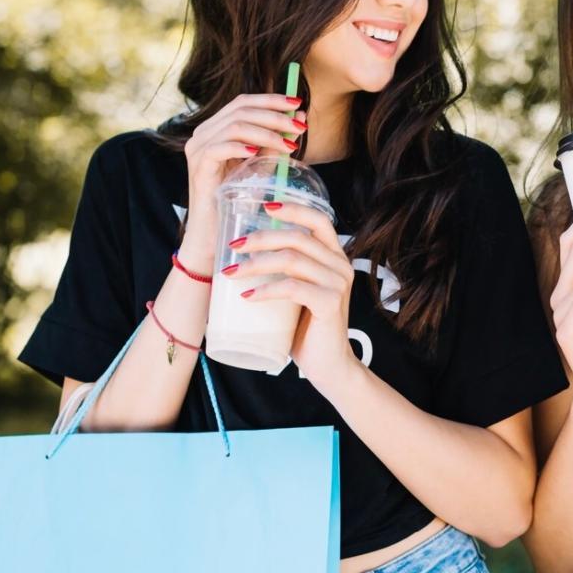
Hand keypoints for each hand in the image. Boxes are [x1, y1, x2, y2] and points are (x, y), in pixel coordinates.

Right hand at [178, 93, 306, 267]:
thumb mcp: (261, 167)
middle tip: (299, 125)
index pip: (243, 102)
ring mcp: (198, 148)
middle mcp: (203, 133)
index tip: (297, 104)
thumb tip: (298, 119)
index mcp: (216, 129)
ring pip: (234, 126)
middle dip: (274, 115)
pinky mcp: (198, 166)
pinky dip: (241, 147)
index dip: (271, 100)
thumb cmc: (238, 201)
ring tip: (288, 145)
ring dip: (266, 132)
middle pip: (240, 109)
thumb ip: (275, 144)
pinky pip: (219, 147)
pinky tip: (258, 153)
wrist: (215, 233)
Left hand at [226, 199, 358, 380]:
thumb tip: (242, 254)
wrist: (329, 365)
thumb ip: (286, 272)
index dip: (292, 209)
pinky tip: (248, 296)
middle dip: (261, 238)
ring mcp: (338, 284)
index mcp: (335, 257)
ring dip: (257, 264)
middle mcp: (341, 266)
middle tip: (233, 247)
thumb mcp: (298, 292)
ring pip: (292, 260)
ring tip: (232, 274)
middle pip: (298, 238)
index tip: (264, 206)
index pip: (319, 219)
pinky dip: (266, 290)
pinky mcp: (330, 304)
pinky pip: (293, 288)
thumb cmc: (307, 329)